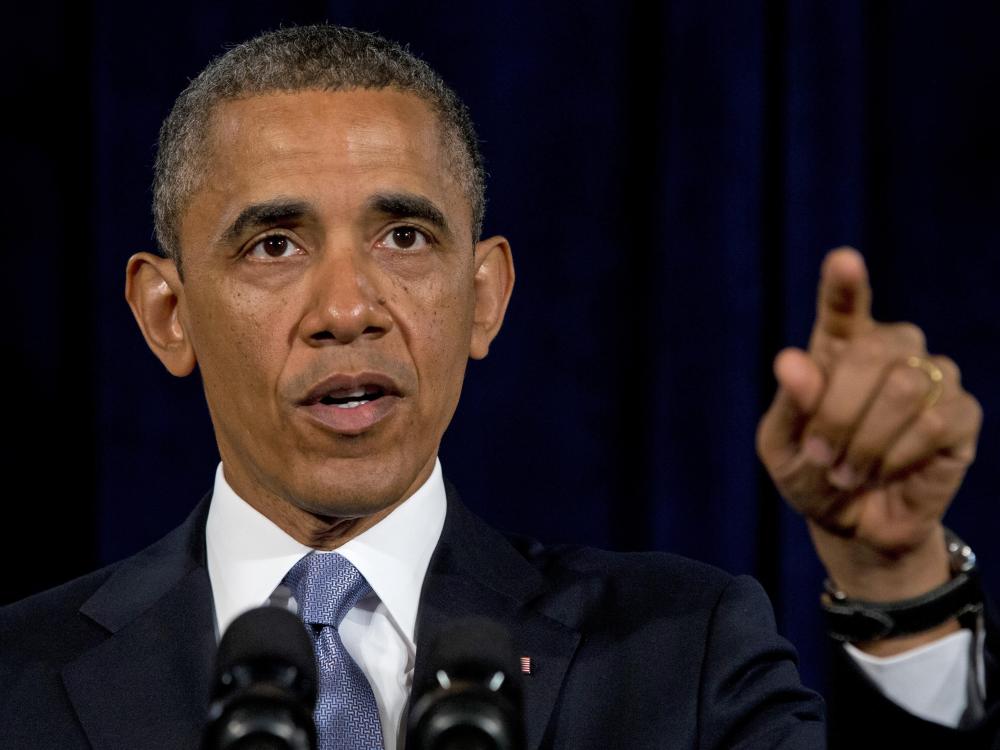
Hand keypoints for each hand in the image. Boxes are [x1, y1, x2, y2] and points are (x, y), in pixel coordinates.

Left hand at [756, 248, 981, 650]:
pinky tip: (888, 471)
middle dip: (838, 412)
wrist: (852, 524)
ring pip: (905, 386)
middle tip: (821, 457)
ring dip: (866, 441)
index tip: (843, 260)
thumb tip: (790, 359)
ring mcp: (930, 377)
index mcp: (835, 348)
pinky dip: (900, 454)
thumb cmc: (811, 475)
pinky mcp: (961, 414)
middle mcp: (888, 352)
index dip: (844, 284)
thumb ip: (789, 405)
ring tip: (850, 471)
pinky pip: (935, 420)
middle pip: (873, 351)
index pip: (843, 307)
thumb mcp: (782, 447)